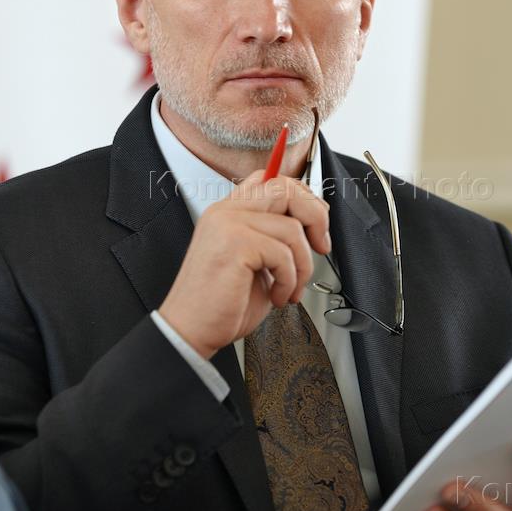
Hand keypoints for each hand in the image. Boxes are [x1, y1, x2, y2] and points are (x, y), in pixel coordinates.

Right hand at [158, 171, 330, 359]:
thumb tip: (312, 225)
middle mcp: (226, 212)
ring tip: (290, 288)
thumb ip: (274, 237)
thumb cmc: (222, 304)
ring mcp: (228, 224)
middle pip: (285, 189)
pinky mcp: (234, 244)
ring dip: (303, 265)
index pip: (271, 179)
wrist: (191, 330)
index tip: (316, 225)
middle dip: (315, 217)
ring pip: (292, 227)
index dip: (302, 196)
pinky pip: (283, 254)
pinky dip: (289, 281)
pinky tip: (277, 295)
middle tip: (320, 246)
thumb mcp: (255, 263)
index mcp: (229, 212)